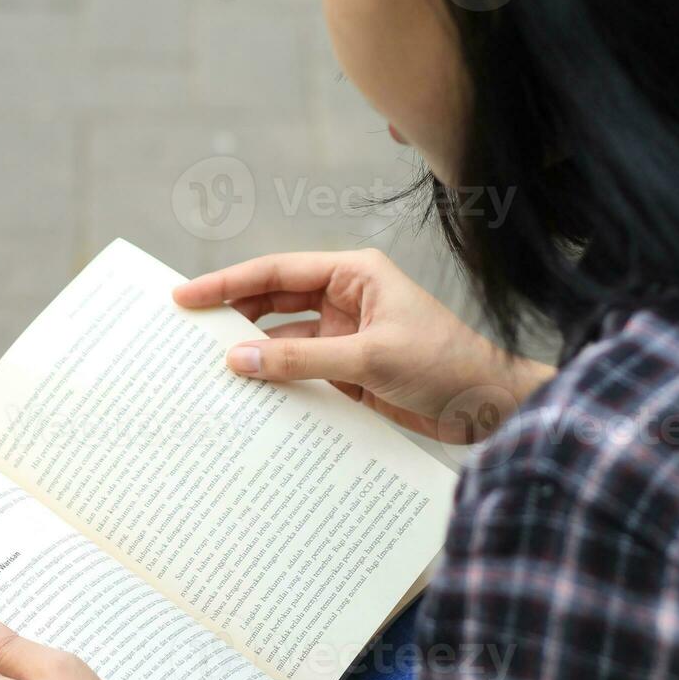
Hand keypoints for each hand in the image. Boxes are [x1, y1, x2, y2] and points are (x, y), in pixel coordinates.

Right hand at [173, 248, 554, 442]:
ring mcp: (346, 335)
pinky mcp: (350, 370)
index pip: (276, 272)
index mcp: (354, 274)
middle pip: (273, 300)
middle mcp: (345, 298)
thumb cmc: (446, 366)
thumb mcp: (370, 358)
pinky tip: (249, 396)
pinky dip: (276, 382)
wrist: (493, 408)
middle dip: (232, 314)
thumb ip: (302, 358)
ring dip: (253, 353)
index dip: (227, 283)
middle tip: (185, 330)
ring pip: (284, 339)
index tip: (186, 296)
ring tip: (207, 368)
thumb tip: (240, 359)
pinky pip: (301, 370)